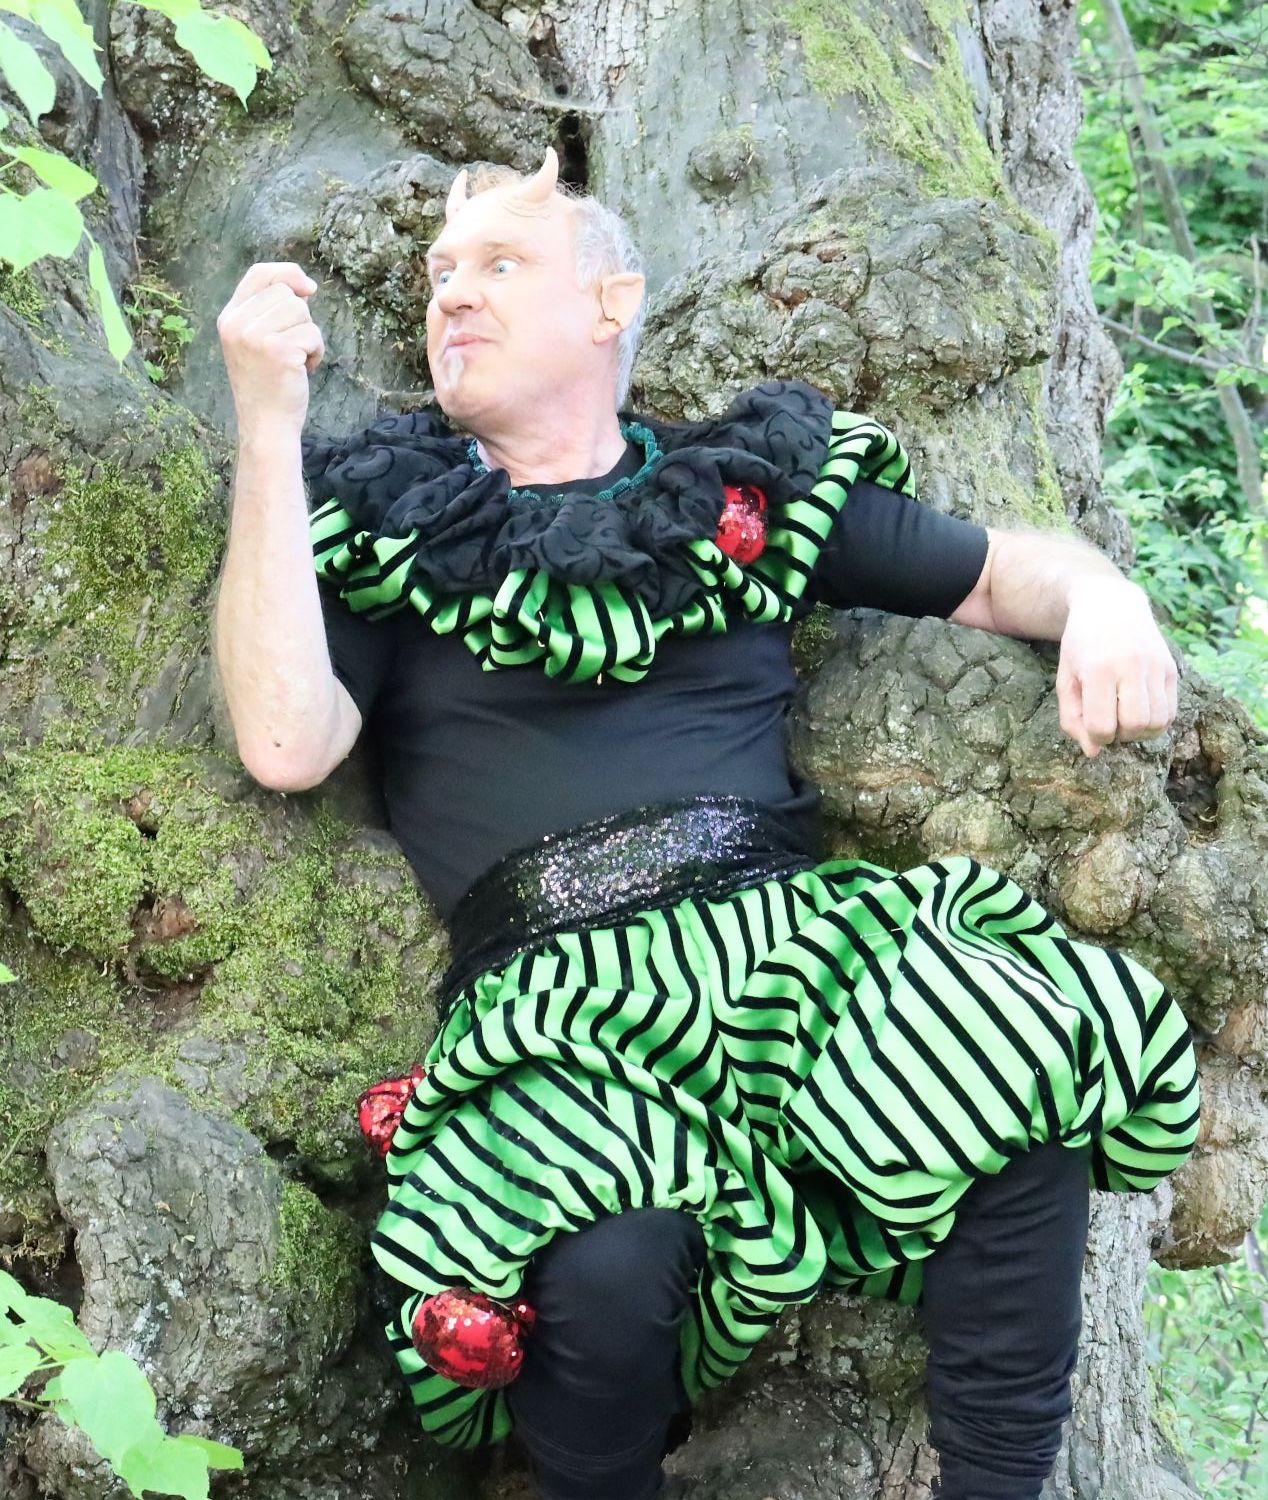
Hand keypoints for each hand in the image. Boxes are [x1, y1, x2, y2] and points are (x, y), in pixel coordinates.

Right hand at [216, 261, 324, 438]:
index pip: (259, 274)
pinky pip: (312, 334)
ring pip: (301, 311)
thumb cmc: (268, 385)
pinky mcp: (277, 349)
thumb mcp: (257, 342)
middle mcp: (236, 323)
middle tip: (292, 348)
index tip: (308, 288)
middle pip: (287, 293)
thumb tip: (303, 286)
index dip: (287, 274)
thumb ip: (269, 312)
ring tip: (296, 360)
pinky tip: (302, 370)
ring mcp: (254, 336)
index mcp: (229, 318)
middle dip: (300, 319)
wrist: (266, 425)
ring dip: (309, 337)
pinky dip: (316, 352)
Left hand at [1055, 578, 1177, 757]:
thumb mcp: (1065, 680)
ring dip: (1140, 731)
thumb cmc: (1081, 648)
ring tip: (1125, 717)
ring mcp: (1155, 666)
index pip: (1102, 726)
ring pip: (1158, 722)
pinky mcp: (1171, 668)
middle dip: (1120, 735)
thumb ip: (1072, 719)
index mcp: (1098, 670)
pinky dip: (1157, 721)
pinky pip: (1171, 711)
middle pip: (1134, 726)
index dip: (1096, 737)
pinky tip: (1140, 709)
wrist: (1110, 606)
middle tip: (1110, 722)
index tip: (1092, 727)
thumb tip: (1093, 753)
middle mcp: (1130, 667)